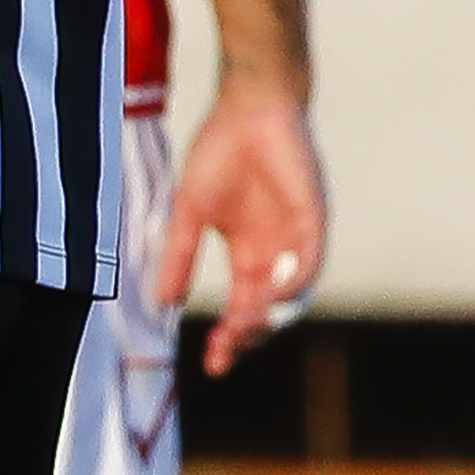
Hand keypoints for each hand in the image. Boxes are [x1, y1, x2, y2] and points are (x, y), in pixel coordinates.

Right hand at [157, 73, 327, 376]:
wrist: (249, 110)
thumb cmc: (219, 154)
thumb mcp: (189, 211)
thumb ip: (177, 254)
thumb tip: (161, 301)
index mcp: (248, 254)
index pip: (241, 307)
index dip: (229, 338)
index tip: (211, 365)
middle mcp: (276, 254)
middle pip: (268, 312)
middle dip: (247, 336)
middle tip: (224, 351)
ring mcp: (297, 241)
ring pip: (291, 296)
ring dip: (269, 318)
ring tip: (241, 328)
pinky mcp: (313, 222)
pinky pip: (308, 265)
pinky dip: (290, 284)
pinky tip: (269, 296)